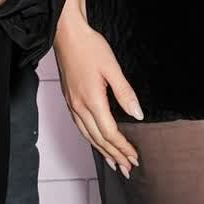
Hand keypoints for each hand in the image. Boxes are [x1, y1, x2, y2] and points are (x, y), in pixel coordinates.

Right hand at [53, 0, 141, 176]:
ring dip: (102, 151)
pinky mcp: (69, 100)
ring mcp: (72, 104)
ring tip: (114, 163)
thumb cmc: (90, 47)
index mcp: (91, 100)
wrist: (66, 34)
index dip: (123, 147)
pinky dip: (91, 140)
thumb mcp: (112, 68)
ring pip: (88, 136)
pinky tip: (97, 142)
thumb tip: (137, 114)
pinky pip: (81, 127)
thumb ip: (125, 93)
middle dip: (114, 155)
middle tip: (128, 169)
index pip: (110, 133)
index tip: (135, 156)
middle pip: (98, 139)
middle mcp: (79, 107)